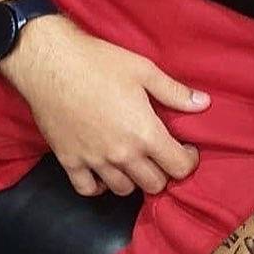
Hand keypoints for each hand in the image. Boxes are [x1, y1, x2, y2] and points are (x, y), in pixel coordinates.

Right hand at [2, 15, 210, 195]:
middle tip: (160, 155)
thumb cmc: (98, 62)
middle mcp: (121, 154)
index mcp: (144, 133)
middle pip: (154, 185)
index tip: (185, 150)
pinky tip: (103, 172)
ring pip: (124, 190)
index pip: (178, 168)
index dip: (188, 161)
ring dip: (133, 180)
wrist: (50, 62)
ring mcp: (94, 161)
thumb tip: (203, 103)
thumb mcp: (143, 70)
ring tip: (133, 162)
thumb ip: (174, 92)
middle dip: (163, 172)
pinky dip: (99, 186)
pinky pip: (88, 190)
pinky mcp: (69, 161)